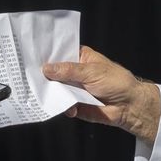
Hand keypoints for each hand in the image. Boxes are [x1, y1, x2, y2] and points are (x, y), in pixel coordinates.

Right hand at [42, 45, 160, 143]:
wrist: (130, 106)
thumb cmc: (116, 82)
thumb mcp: (91, 72)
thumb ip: (68, 71)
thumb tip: (46, 68)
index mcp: (81, 58)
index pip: (60, 53)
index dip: (48, 55)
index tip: (31, 56)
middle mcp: (75, 73)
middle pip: (55, 72)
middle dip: (44, 75)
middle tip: (29, 76)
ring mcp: (75, 89)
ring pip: (56, 89)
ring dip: (51, 92)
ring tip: (42, 93)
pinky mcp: (75, 105)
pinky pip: (63, 105)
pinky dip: (61, 106)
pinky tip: (62, 107)